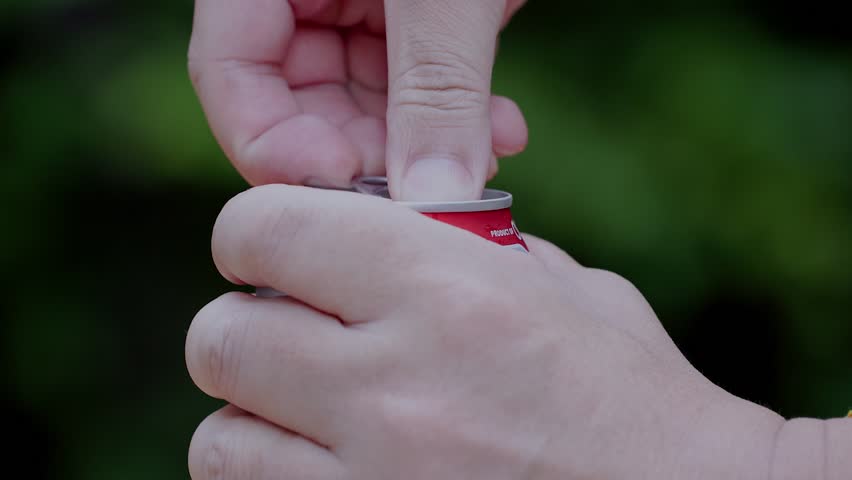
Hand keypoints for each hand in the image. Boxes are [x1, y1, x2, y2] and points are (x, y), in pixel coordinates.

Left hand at [185, 186, 786, 478]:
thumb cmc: (636, 397)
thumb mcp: (566, 291)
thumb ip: (467, 252)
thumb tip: (388, 231)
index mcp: (445, 289)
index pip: (261, 230)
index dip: (253, 235)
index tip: (271, 253)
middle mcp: (393, 384)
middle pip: (220, 338)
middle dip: (247, 328)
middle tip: (292, 338)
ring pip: (219, 440)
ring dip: (253, 419)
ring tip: (309, 418)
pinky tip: (328, 468)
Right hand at [188, 0, 527, 199]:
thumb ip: (439, 84)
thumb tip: (433, 198)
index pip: (229, 70)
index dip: (272, 142)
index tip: (342, 181)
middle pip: (300, 102)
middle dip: (367, 155)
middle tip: (425, 187)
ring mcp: (357, 4)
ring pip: (365, 108)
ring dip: (423, 145)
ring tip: (484, 153)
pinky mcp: (412, 20)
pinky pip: (415, 88)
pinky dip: (456, 116)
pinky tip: (502, 127)